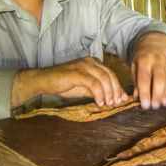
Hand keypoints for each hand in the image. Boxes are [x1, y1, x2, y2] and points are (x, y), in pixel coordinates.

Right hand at [12, 57, 127, 106]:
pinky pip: (93, 83)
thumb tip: (114, 99)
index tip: (123, 100)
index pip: (111, 74)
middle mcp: (90, 61)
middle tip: (117, 103)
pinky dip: (99, 93)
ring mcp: (83, 65)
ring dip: (109, 93)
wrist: (43, 81)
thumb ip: (98, 91)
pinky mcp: (76, 72)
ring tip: (108, 104)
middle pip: (110, 75)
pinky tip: (99, 102)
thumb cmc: (64, 84)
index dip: (118, 87)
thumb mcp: (84, 88)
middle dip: (116, 90)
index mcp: (93, 63)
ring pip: (104, 78)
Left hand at [131, 32, 165, 109]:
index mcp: (144, 60)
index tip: (145, 105)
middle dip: (157, 94)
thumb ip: (136, 82)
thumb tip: (137, 98)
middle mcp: (157, 60)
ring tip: (163, 104)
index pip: (144, 78)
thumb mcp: (135, 66)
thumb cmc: (143, 59)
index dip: (145, 93)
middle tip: (155, 106)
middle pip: (159, 79)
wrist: (156, 43)